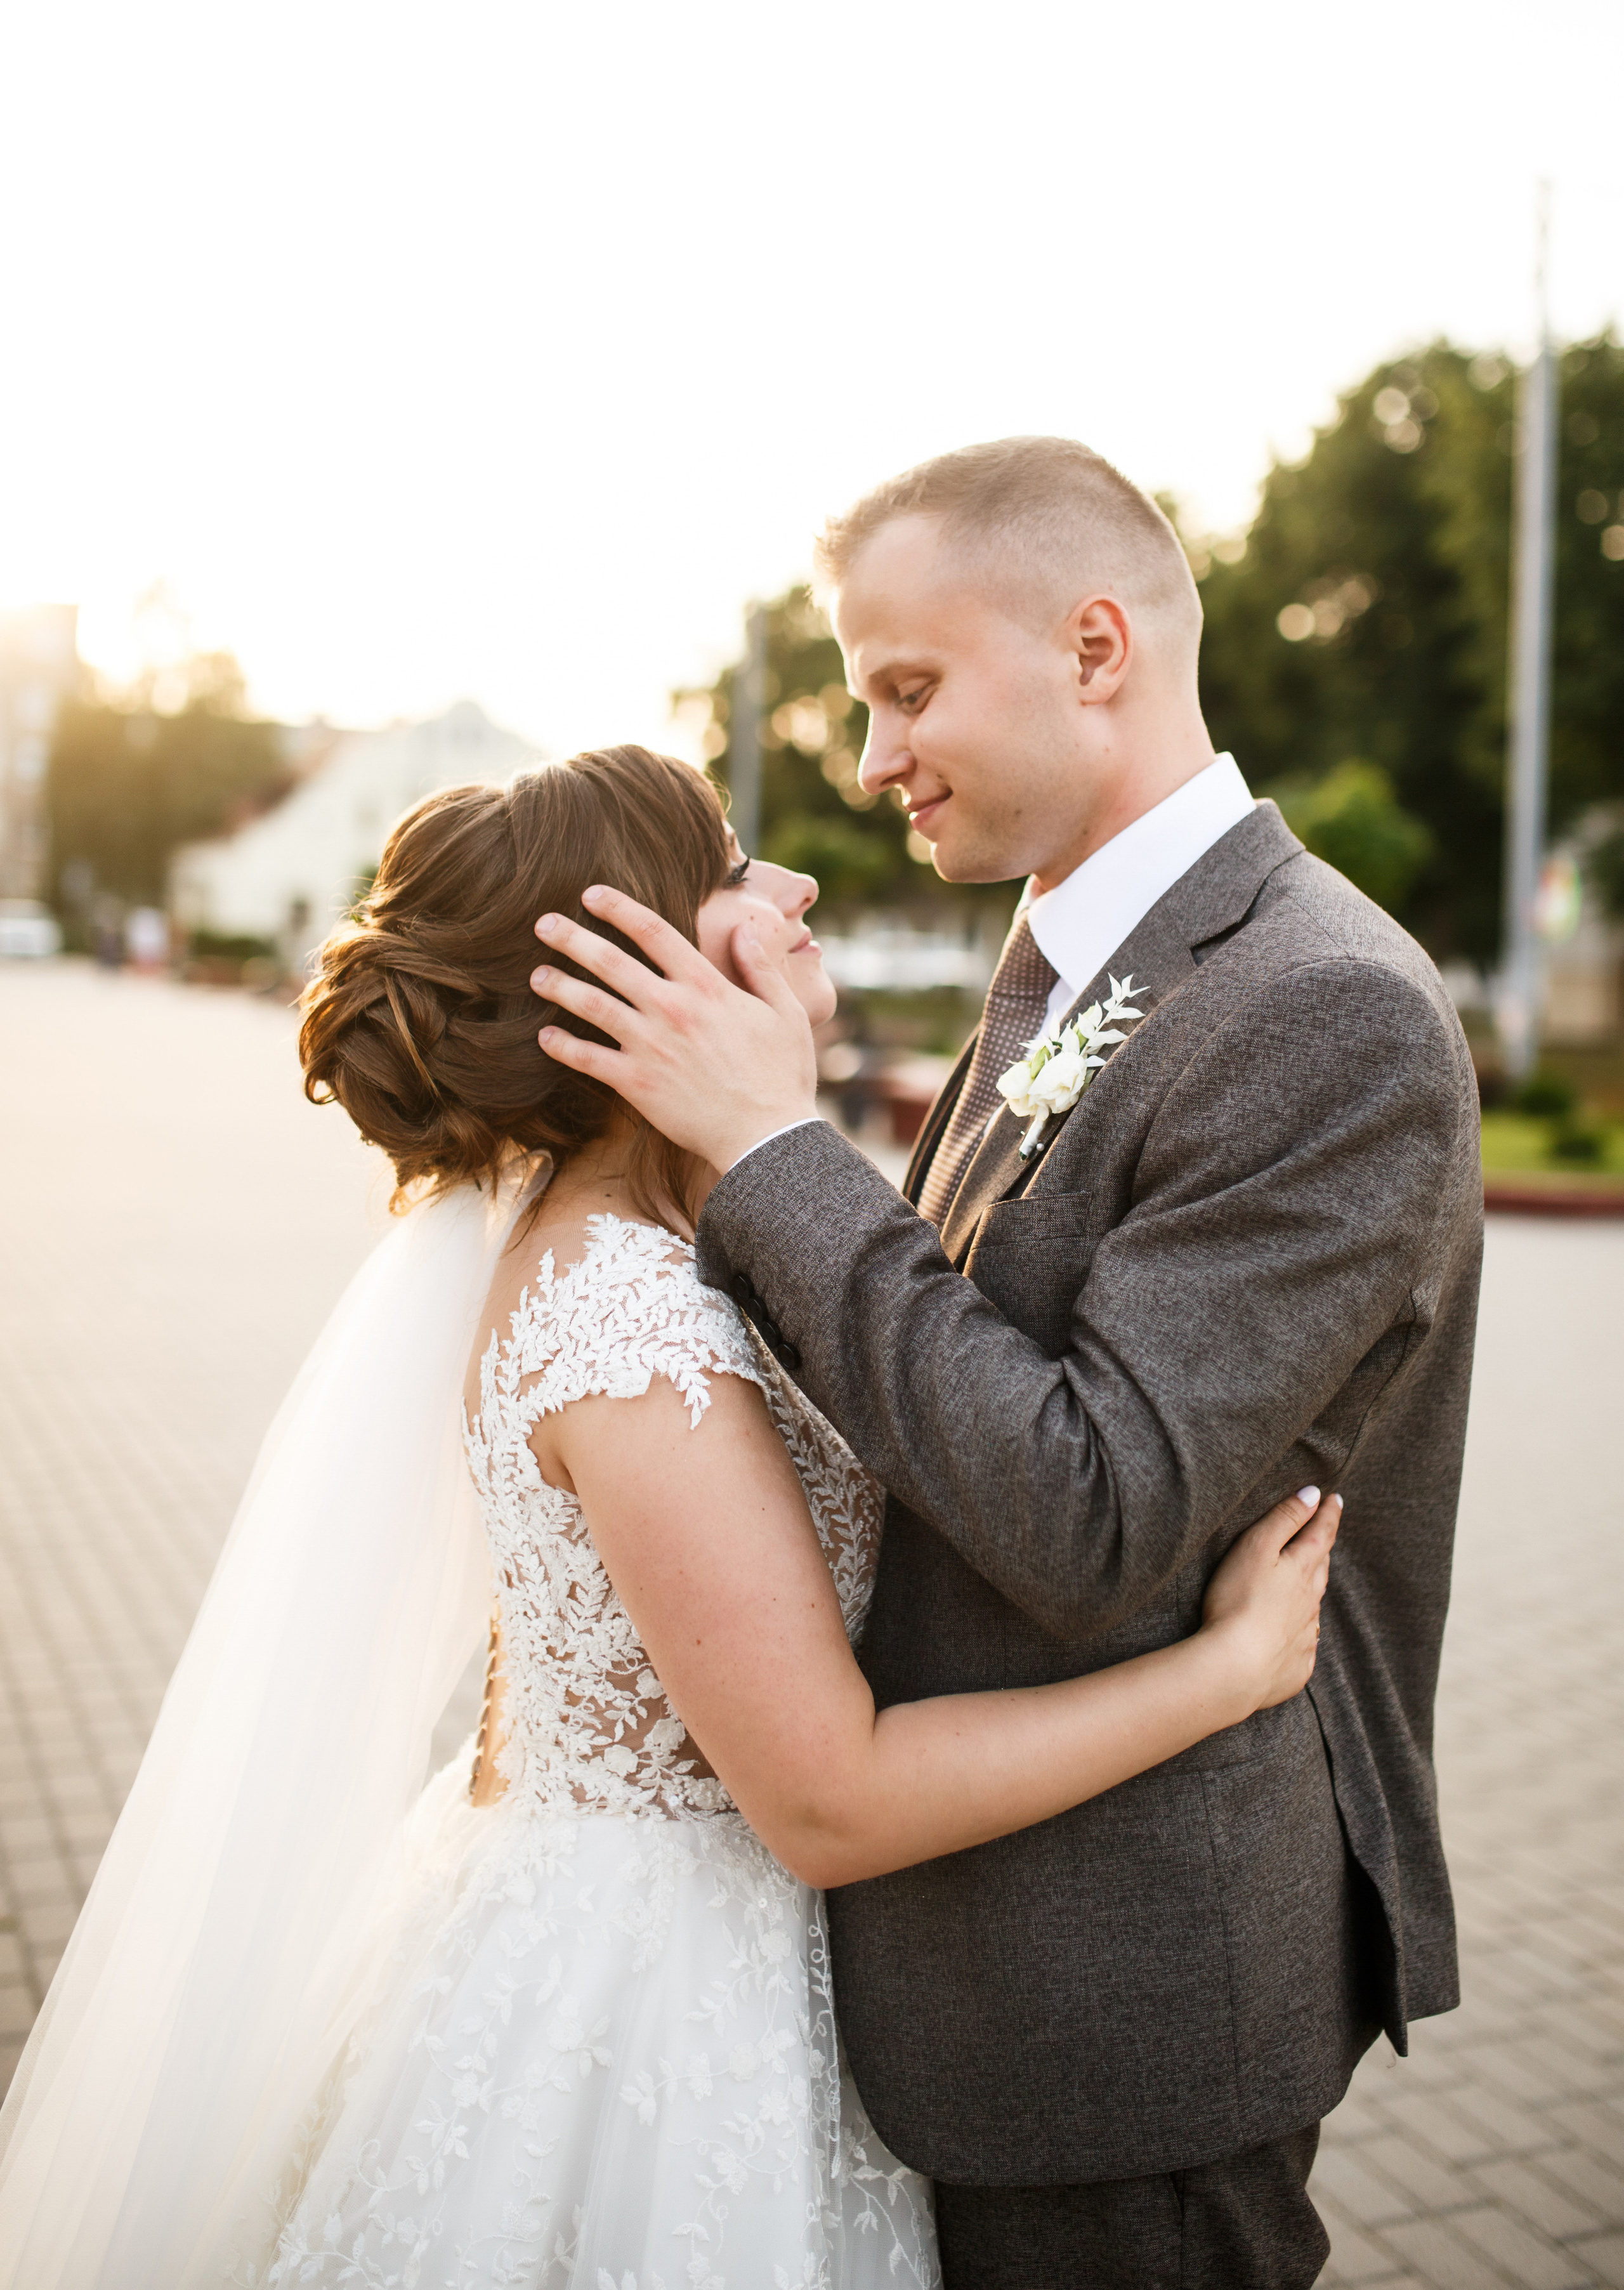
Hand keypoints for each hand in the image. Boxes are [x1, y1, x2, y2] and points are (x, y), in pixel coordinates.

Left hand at [530, 887, 819, 1168]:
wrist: (766, 1136)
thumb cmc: (781, 1076)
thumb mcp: (785, 1012)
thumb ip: (760, 967)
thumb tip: (742, 929)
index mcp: (706, 986)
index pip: (654, 931)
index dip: (618, 907)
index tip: (591, 894)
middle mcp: (671, 1008)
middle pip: (610, 961)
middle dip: (572, 938)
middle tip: (543, 923)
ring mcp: (650, 1045)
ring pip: (591, 1004)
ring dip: (559, 986)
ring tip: (536, 975)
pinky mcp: (636, 1083)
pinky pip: (588, 1059)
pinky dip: (563, 1046)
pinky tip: (545, 1036)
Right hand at [1200, 1487, 1340, 1711]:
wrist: (1235, 1668)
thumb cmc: (1237, 1601)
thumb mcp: (1257, 1547)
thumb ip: (1285, 1518)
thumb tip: (1314, 1493)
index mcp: (1302, 1570)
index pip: (1321, 1535)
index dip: (1328, 1515)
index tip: (1336, 1500)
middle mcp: (1310, 1602)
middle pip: (1321, 1570)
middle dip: (1322, 1551)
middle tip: (1324, 1537)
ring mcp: (1304, 1636)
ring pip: (1313, 1606)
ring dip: (1312, 1590)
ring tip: (1307, 1582)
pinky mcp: (1295, 1666)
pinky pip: (1303, 1644)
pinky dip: (1300, 1632)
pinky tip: (1291, 1634)